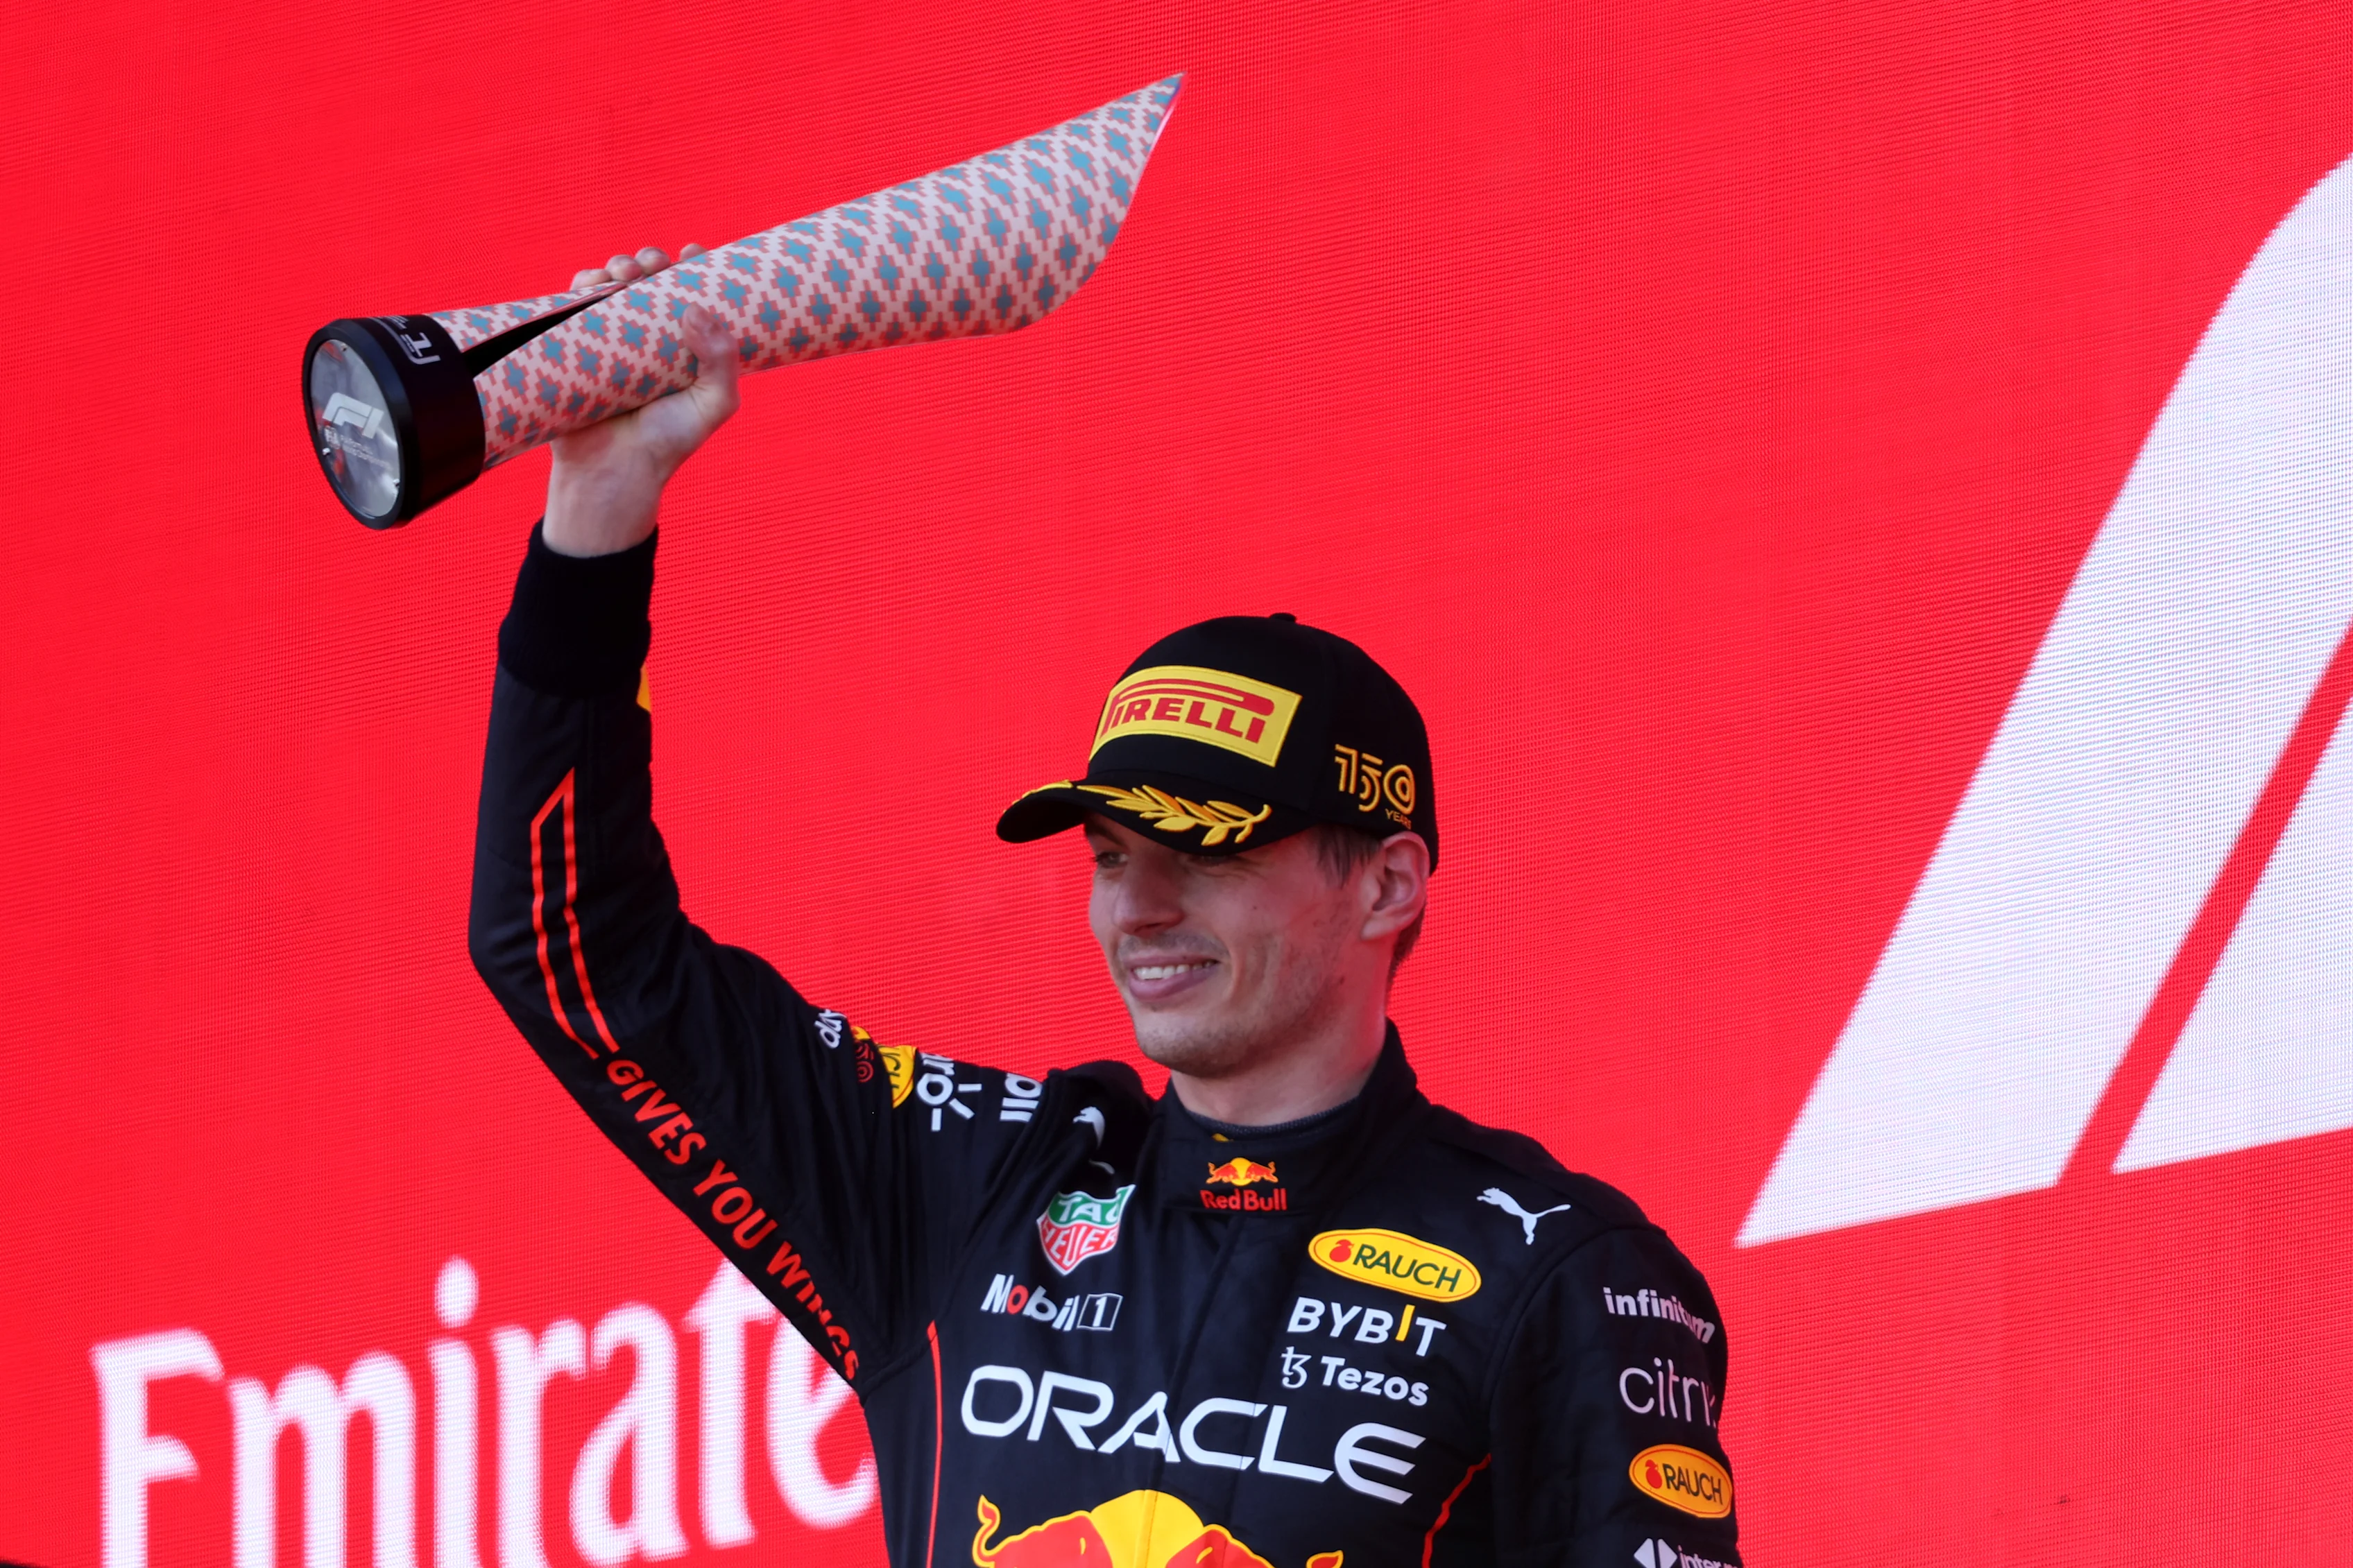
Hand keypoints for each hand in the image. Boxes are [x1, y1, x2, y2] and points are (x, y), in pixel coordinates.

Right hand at [542, 245, 741, 557]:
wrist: (614, 471)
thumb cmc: (670, 442)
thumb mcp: (715, 403)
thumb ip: (722, 359)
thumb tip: (694, 308)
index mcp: (688, 344)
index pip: (693, 293)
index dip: (694, 266)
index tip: (692, 253)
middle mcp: (652, 337)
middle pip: (651, 280)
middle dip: (652, 261)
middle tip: (652, 266)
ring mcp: (614, 339)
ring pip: (613, 284)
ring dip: (618, 265)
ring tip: (623, 273)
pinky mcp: (579, 345)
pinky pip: (576, 302)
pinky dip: (583, 282)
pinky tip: (593, 281)